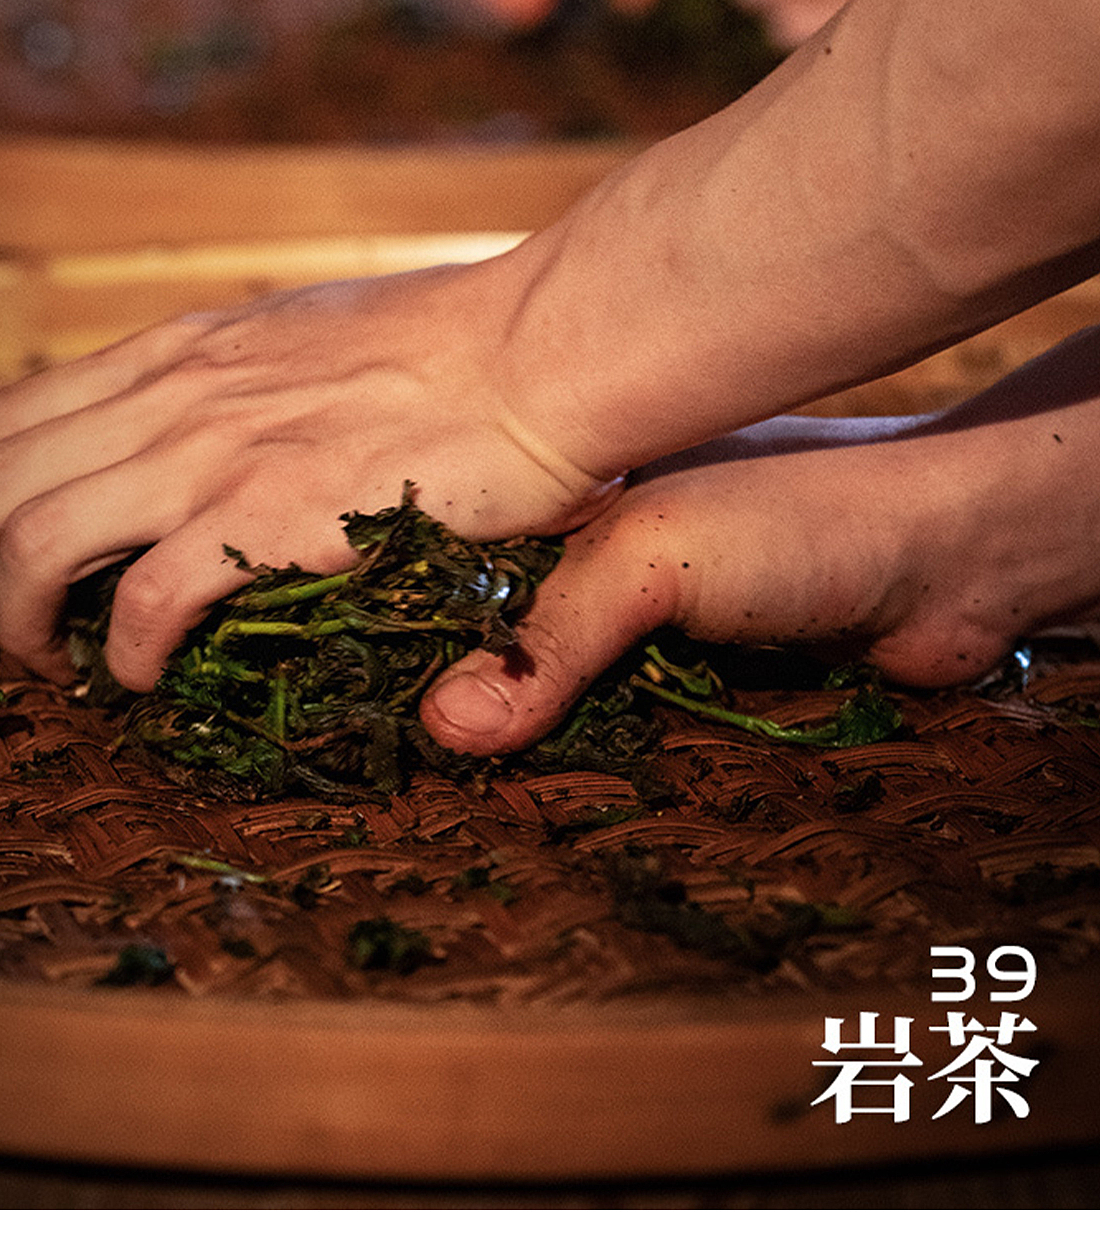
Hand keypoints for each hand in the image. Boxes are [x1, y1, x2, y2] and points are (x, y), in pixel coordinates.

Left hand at [0, 252, 619, 693]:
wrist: (540, 348)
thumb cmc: (451, 343)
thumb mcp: (301, 332)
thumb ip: (230, 377)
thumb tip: (192, 427)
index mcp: (180, 350)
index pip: (9, 418)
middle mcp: (175, 392)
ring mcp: (217, 451)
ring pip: (34, 541)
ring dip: (9, 620)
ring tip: (34, 669)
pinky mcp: (272, 516)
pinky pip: (146, 602)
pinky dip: (123, 655)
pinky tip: (145, 681)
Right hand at [422, 408, 931, 754]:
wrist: (950, 559)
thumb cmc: (799, 513)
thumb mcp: (650, 554)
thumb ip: (550, 634)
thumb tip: (444, 726)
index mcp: (560, 493)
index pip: (446, 562)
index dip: (394, 626)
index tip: (341, 698)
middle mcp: (589, 547)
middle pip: (488, 634)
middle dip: (449, 695)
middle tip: (388, 770)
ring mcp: (644, 611)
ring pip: (549, 688)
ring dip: (520, 738)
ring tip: (444, 798)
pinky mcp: (695, 673)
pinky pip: (615, 726)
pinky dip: (589, 758)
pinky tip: (547, 795)